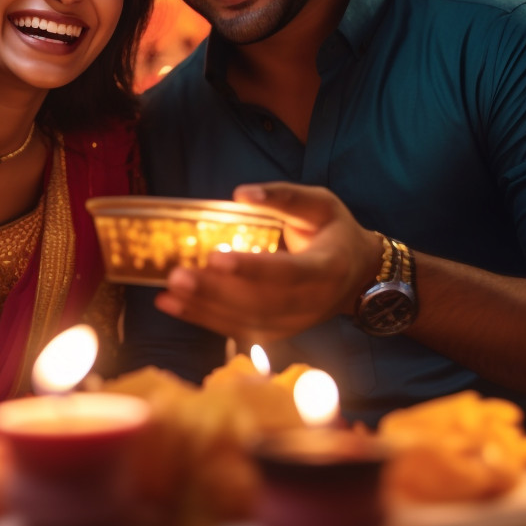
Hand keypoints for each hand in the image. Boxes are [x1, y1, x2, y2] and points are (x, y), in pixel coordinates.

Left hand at [155, 182, 381, 338]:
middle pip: (261, 303)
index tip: (216, 258)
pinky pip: (238, 329)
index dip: (253, 269)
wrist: (357, 277)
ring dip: (203, 309)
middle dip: (215, 292)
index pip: (288, 273)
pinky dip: (203, 319)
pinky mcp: (277, 332)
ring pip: (246, 322)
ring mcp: (295, 323)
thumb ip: (285, 196)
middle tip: (177, 276)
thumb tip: (242, 193)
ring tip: (168, 292)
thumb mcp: (321, 204)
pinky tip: (173, 306)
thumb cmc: (335, 232)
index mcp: (328, 268)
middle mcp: (312, 303)